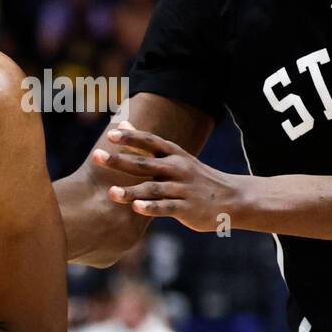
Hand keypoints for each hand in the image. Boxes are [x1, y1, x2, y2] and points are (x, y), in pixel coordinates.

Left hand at [92, 125, 248, 232]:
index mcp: (174, 154)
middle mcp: (177, 168)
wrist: (233, 198)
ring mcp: (182, 189)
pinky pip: (167, 207)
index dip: (130, 137)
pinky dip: (152, 207)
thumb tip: (123, 122)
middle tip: (97, 156)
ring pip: (153, 188)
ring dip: (132, 191)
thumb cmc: (196, 178)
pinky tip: (136, 208)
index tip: (110, 135)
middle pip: (144, 163)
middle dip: (120, 160)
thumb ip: (147, 144)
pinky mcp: (187, 208)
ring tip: (111, 193)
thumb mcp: (176, 156)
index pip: (149, 142)